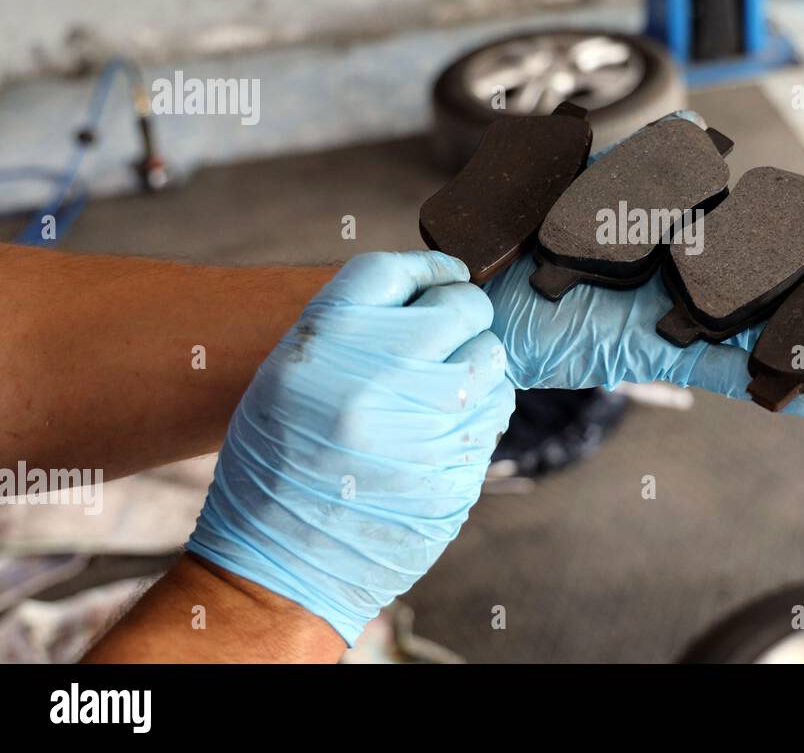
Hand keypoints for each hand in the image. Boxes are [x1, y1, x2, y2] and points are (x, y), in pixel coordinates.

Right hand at [187, 251, 513, 644]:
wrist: (279, 566)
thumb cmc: (279, 463)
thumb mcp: (288, 376)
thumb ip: (354, 326)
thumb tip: (433, 285)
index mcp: (326, 340)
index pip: (398, 268)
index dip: (429, 267)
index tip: (443, 275)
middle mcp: (381, 372)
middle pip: (463, 306)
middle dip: (462, 316)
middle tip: (446, 336)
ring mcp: (428, 423)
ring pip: (493, 358)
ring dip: (476, 364)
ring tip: (439, 390)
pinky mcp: (459, 468)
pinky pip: (494, 413)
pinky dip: (479, 413)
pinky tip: (441, 431)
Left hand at [485, 113, 803, 418]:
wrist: (475, 287)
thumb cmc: (533, 229)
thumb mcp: (593, 181)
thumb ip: (649, 162)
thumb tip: (700, 129)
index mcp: (699, 234)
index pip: (789, 239)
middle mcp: (704, 278)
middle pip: (799, 290)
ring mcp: (687, 317)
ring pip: (776, 333)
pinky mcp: (657, 349)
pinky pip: (724, 370)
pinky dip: (771, 381)